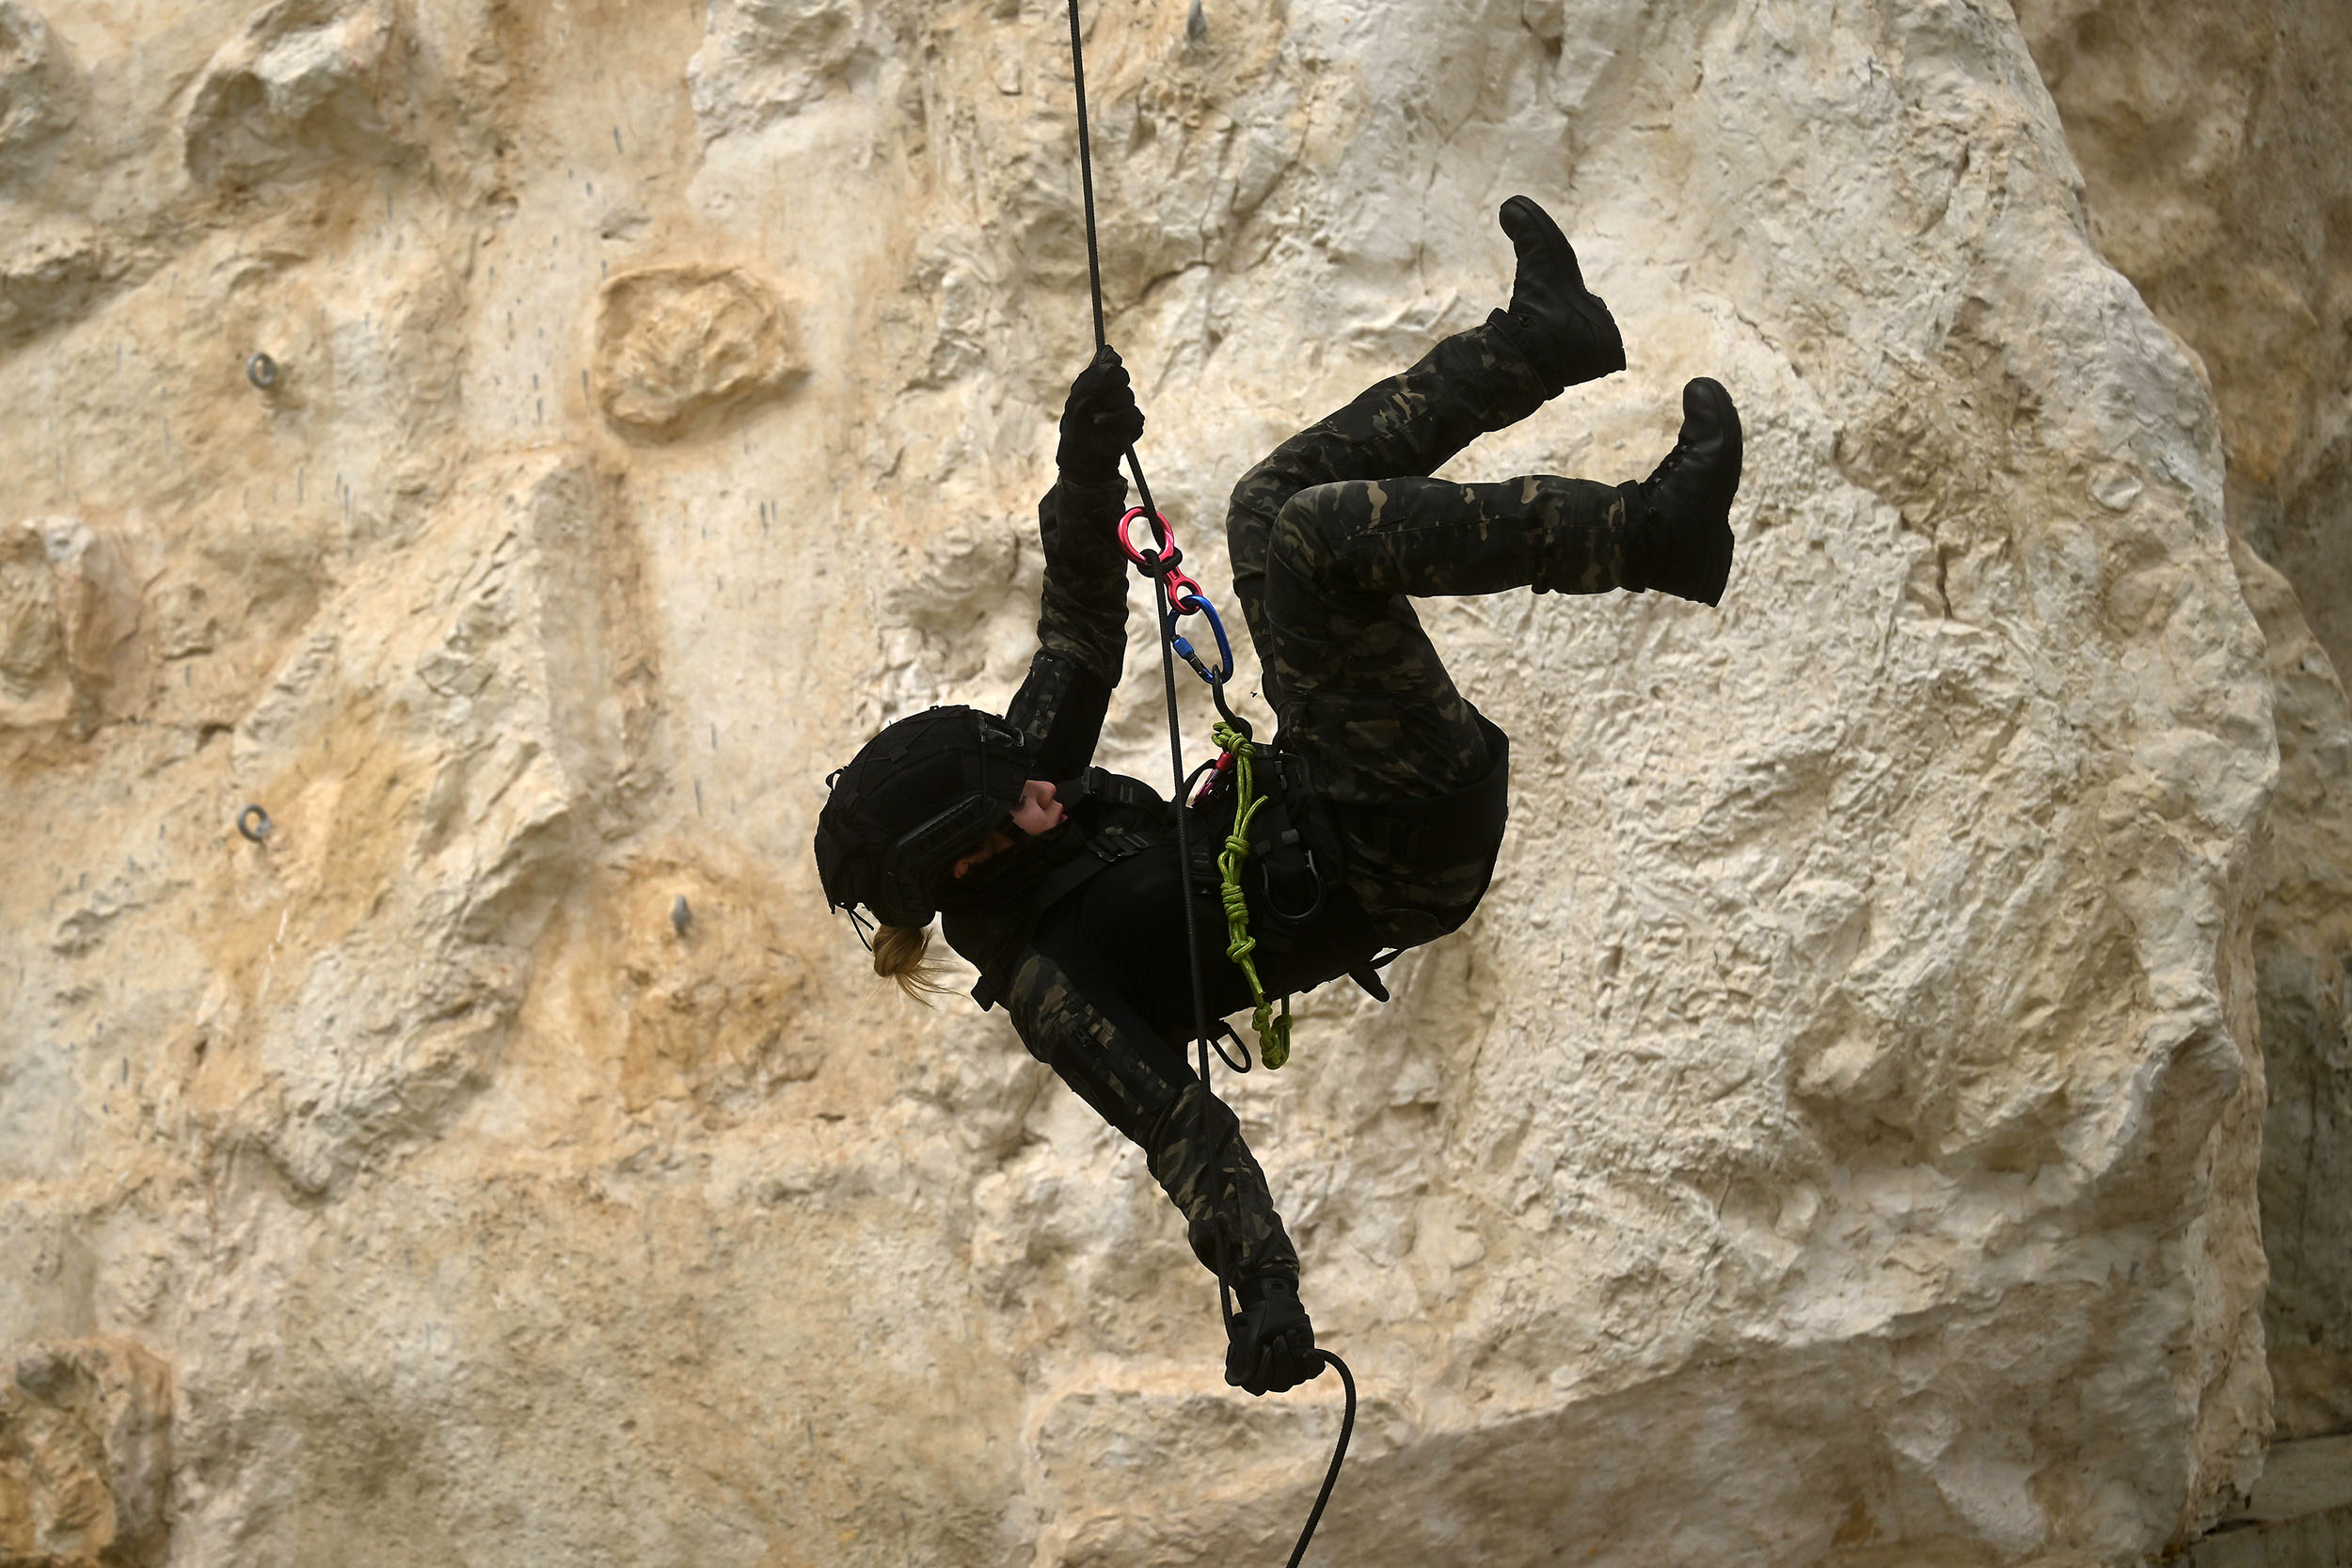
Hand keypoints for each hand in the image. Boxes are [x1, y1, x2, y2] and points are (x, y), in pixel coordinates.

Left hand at [1056, 345, 1144, 481]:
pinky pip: (1134, 416)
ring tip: (1096, 421)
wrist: (1081, 454)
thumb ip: (1093, 377)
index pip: (1113, 363)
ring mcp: (1126, 406)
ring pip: (1127, 397)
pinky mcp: (1134, 423)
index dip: (1107, 370)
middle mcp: (1115, 390)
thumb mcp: (1077, 399)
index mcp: (1100, 381)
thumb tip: (1110, 353)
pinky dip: (1118, 422)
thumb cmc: (1075, 425)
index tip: (1097, 380)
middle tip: (1093, 405)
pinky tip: (1106, 428)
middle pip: (1123, 377)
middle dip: (1106, 391)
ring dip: (1110, 410)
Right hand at [1224, 1273, 1324, 1395]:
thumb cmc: (1257, 1320)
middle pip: (1281, 1384)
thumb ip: (1245, 1353)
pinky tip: (1308, 1352)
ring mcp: (1290, 1374)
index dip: (1264, 1369)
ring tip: (1289, 1332)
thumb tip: (1244, 1374)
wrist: (1273, 1306)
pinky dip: (1312, 1362)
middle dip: (1282, 1357)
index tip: (1265, 1347)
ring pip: (1297, 1377)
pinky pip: (1312, 1371)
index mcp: (1252, 1376)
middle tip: (1278, 1337)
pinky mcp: (1305, 1364)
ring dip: (1293, 1353)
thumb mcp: (1246, 1332)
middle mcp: (1272, 1379)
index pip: (1259, 1386)